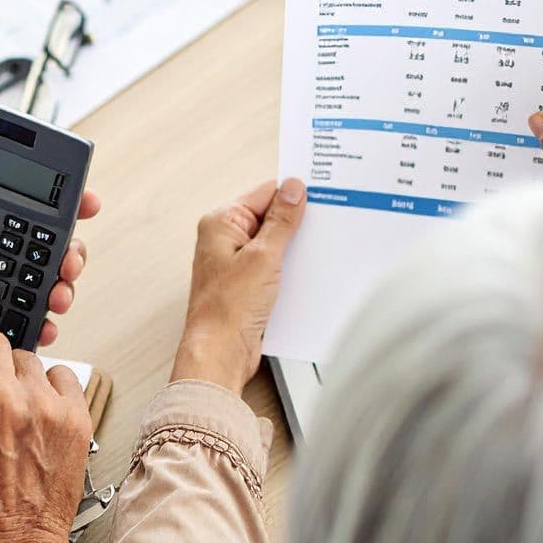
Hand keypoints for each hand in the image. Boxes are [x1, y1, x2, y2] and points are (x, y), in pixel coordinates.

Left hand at [0, 115, 101, 358]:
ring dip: (56, 284)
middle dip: (67, 245)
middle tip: (71, 255)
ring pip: (30, 281)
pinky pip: (7, 321)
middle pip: (35, 239)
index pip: (10, 191)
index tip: (81, 197)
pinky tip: (40, 324)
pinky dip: (32, 324)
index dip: (53, 193)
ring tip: (58, 292)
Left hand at [170, 178, 306, 392]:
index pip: (265, 193)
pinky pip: (273, 266)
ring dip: (293, 249)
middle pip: (270, 217)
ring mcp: (235, 262)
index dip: (293, 195)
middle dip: (296, 224)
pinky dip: (288, 268)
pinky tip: (303, 273)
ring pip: (274, 243)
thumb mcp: (263, 256)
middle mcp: (224, 240)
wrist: (220, 352)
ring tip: (313, 253)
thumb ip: (281, 221)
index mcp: (221, 223)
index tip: (320, 198)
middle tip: (322, 226)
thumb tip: (293, 190)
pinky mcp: (246, 283)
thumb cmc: (227, 309)